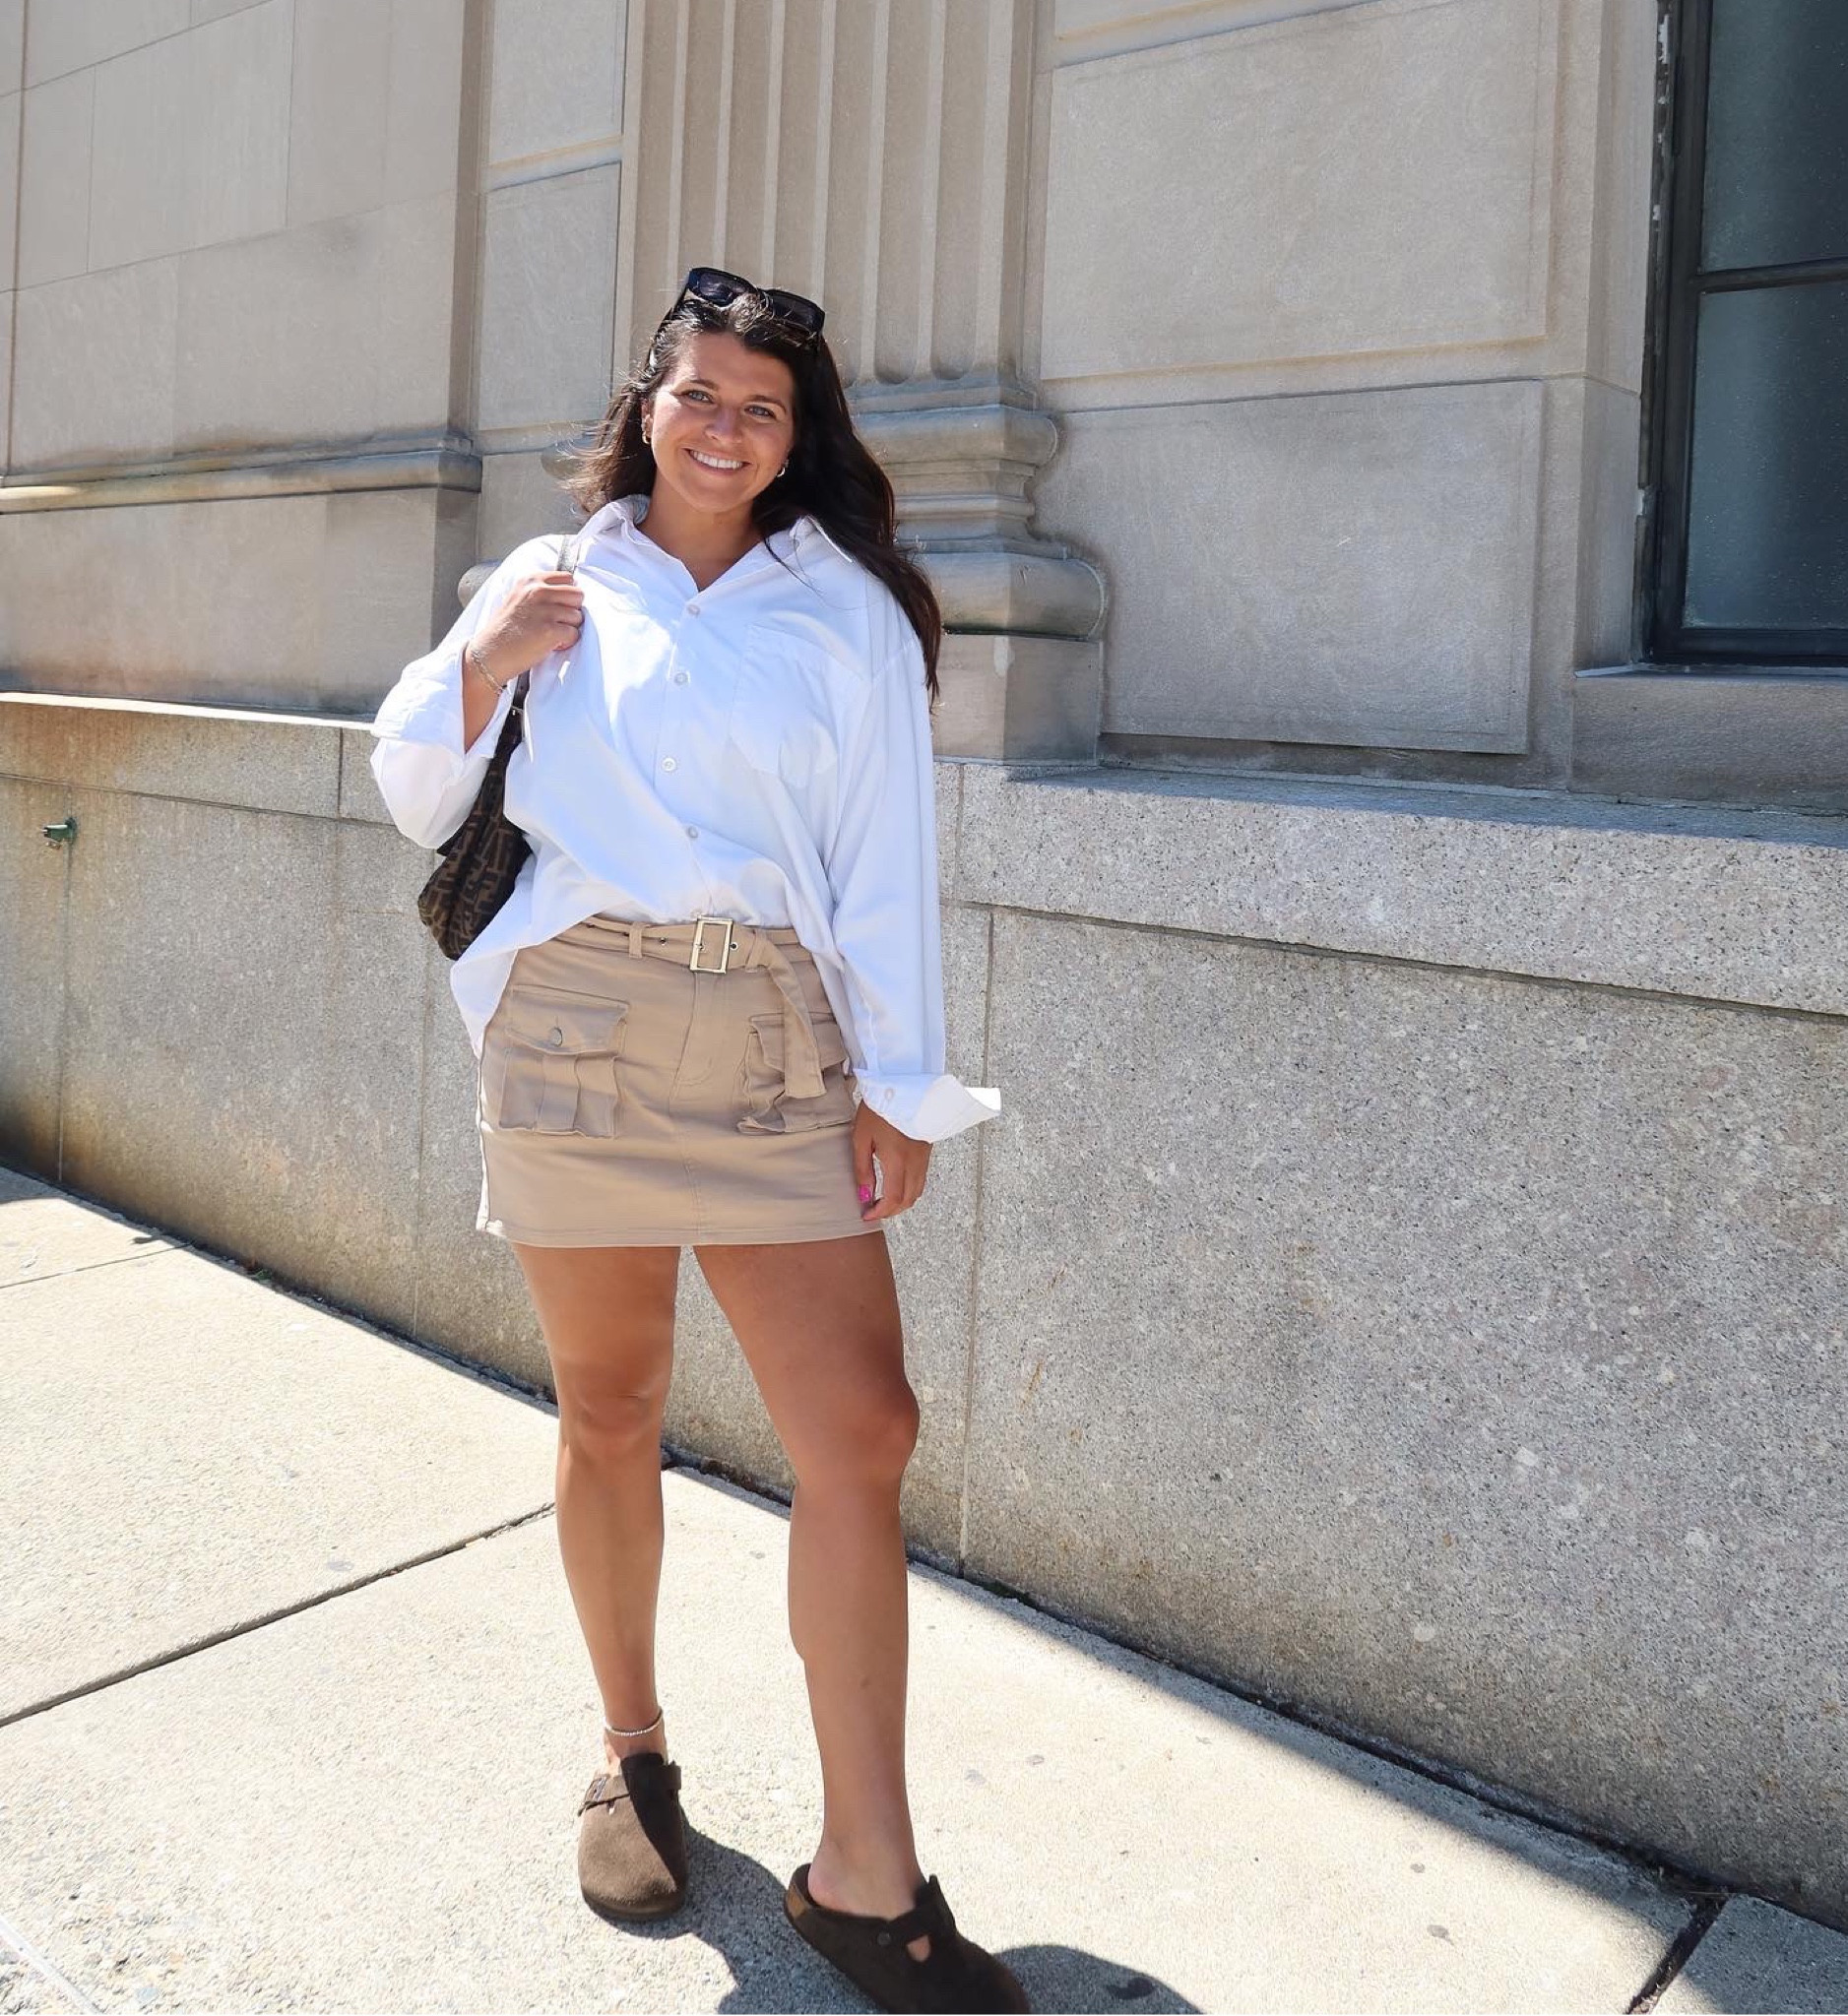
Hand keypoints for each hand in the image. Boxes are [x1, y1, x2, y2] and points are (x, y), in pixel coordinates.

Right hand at [471, 569, 584, 683]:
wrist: (489, 653)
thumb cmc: (503, 631)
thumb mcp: (517, 598)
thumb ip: (539, 591)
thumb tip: (566, 592)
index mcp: (530, 581)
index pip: (568, 578)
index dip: (567, 596)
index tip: (557, 606)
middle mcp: (537, 591)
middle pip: (578, 595)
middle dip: (571, 611)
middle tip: (556, 622)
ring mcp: (545, 610)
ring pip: (578, 616)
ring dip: (568, 628)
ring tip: (549, 634)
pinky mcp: (550, 630)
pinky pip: (574, 634)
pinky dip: (566, 643)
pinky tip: (550, 644)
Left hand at [854, 1103, 930, 1222]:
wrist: (902, 1085)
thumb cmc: (878, 1109)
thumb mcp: (861, 1138)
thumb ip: (863, 1170)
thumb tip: (864, 1196)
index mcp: (897, 1160)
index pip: (893, 1199)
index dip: (880, 1212)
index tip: (866, 1215)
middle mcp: (915, 1162)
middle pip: (908, 1200)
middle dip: (891, 1211)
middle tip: (873, 1210)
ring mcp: (924, 1157)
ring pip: (917, 1191)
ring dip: (901, 1201)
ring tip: (882, 1199)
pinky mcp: (927, 1150)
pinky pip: (921, 1179)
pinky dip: (909, 1189)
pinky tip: (895, 1184)